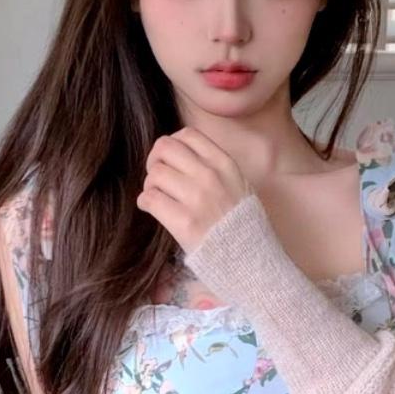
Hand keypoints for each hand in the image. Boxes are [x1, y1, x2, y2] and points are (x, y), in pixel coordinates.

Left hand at [136, 127, 252, 253]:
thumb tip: (178, 155)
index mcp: (224, 164)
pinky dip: (145, 202)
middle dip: (155, 161)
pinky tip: (152, 208)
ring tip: (158, 197)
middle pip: (165, 148)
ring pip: (155, 174)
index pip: (187, 135)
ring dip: (150, 185)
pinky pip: (149, 198)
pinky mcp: (184, 223)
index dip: (171, 145)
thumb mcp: (238, 184)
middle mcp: (211, 176)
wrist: (250, 258)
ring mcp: (197, 199)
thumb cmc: (242, 224)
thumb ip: (213, 167)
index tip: (169, 160)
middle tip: (157, 178)